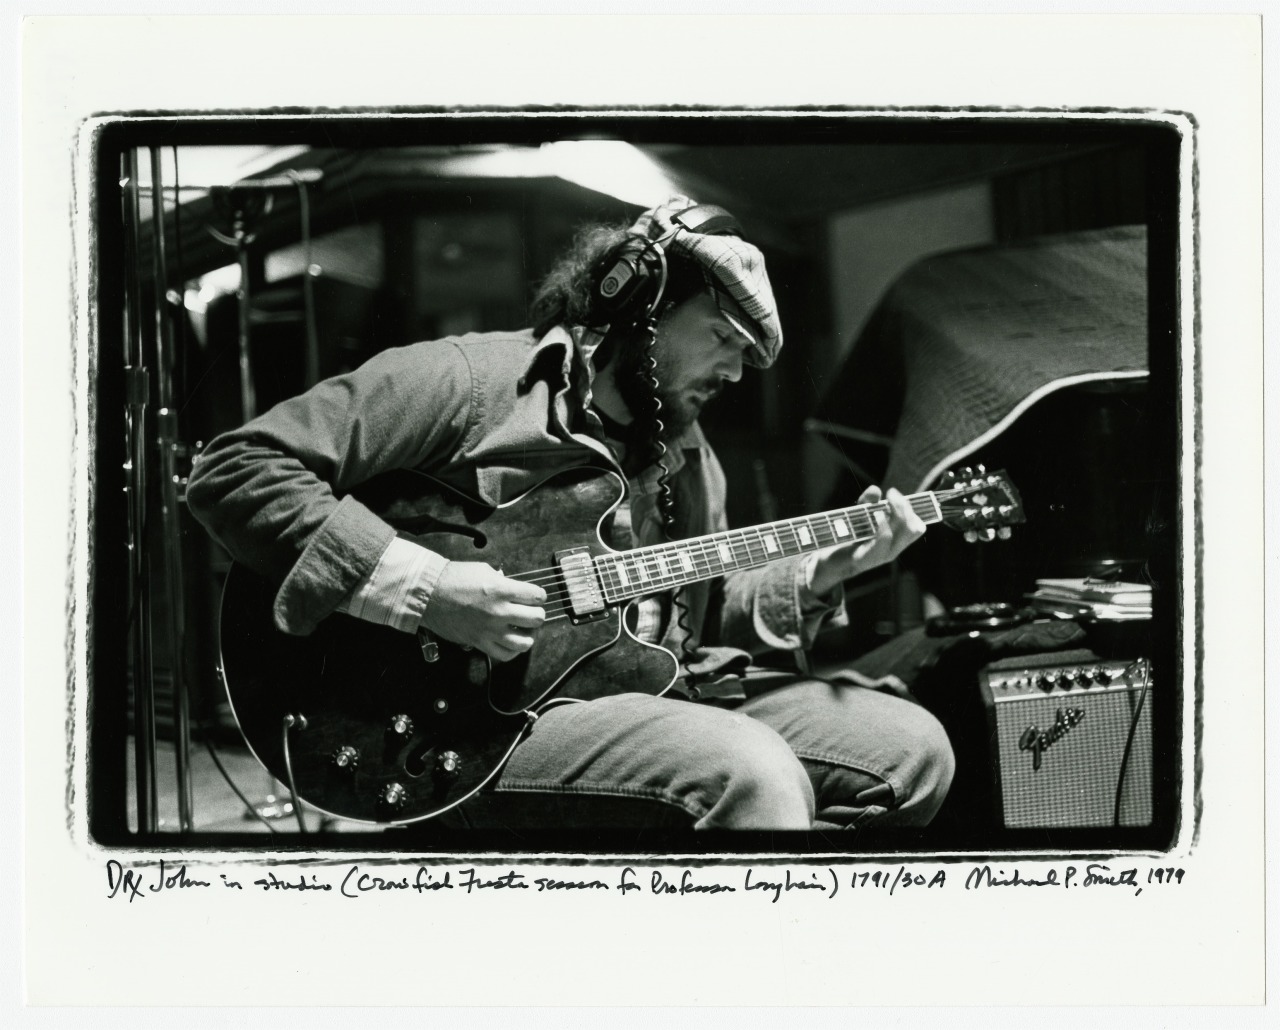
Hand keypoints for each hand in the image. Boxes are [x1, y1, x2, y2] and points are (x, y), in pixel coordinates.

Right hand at [419, 561, 546, 662]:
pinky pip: (505, 654)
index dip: (539, 595)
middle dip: (537, 614)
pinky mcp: (479, 642)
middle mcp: (499, 611)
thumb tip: (512, 587)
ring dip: (529, 636)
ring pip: (525, 642)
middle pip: (536, 619)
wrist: (428, 594)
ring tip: (525, 630)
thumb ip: (502, 580)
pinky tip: (511, 642)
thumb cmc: (452, 579)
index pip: (536, 596)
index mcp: (502, 589)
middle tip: (531, 612)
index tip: (535, 596)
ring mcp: (490, 629)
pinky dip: (513, 651)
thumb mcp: (483, 570)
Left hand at [806, 486, 925, 595]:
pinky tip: (876, 514)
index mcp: (896, 542)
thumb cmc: (848, 538)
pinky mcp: (866, 558)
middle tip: (891, 493)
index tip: (893, 494)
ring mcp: (881, 556)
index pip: (918, 527)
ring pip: (903, 532)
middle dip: (904, 506)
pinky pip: (883, 539)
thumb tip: (875, 489)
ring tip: (883, 502)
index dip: (910, 508)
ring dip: (896, 512)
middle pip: (913, 527)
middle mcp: (893, 550)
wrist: (830, 562)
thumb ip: (868, 503)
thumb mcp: (859, 517)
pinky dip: (882, 523)